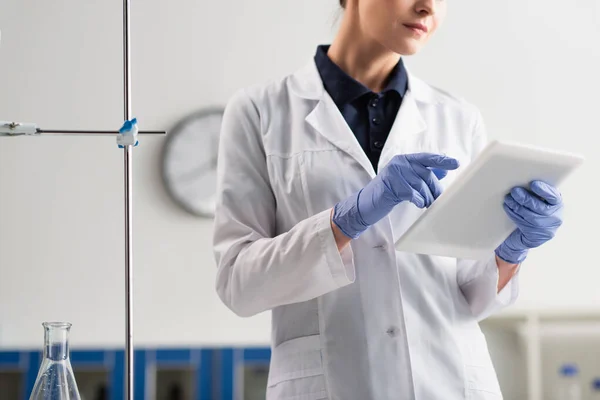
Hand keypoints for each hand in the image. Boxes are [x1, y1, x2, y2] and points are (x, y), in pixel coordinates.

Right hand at [332, 153, 459, 238]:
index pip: (426, 158)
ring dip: (427, 197)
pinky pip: (412, 193)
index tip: (456, 164)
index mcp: (403, 159)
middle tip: (437, 199)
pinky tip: (418, 203)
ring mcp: (393, 173)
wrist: (365, 204)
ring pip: (420, 185)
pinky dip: (418, 200)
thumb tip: (443, 172)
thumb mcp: (405, 181)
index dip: (442, 160)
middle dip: (434, 189)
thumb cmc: (388, 193)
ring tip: (426, 204)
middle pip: (426, 175)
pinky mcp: (390, 186)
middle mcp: (398, 163)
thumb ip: (421, 175)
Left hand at [495, 180, 562, 263]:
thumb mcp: (546, 202)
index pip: (553, 197)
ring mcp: (544, 227)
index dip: (544, 190)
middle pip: (538, 207)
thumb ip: (540, 193)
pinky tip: (507, 206)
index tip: (533, 184)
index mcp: (558, 205)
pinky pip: (521, 221)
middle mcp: (554, 217)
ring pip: (528, 215)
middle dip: (525, 198)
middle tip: (515, 190)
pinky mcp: (533, 234)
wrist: (537, 233)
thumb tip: (525, 178)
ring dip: (516, 205)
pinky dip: (512, 212)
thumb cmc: (541, 210)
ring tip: (508, 198)